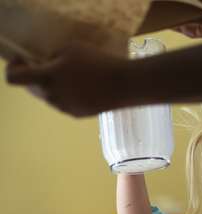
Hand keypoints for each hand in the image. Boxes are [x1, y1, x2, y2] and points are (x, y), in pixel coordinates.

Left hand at [6, 42, 130, 116]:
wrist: (124, 85)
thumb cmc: (98, 62)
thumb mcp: (71, 48)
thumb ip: (53, 56)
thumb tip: (49, 64)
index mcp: (46, 78)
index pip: (14, 78)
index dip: (14, 68)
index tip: (25, 60)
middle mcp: (51, 96)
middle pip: (31, 89)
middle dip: (35, 77)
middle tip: (51, 67)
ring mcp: (65, 108)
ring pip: (48, 97)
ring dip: (52, 88)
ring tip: (70, 78)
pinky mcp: (78, 114)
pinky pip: (64, 104)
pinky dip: (67, 96)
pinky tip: (83, 89)